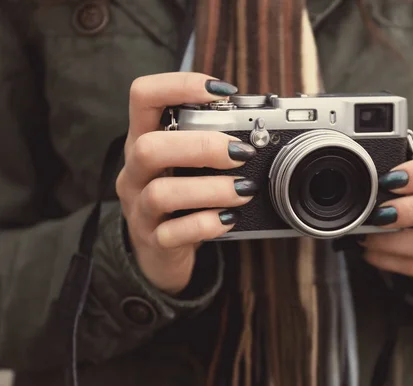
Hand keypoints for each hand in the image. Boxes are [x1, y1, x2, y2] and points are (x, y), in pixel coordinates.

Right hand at [116, 73, 257, 294]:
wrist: (159, 251)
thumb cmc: (179, 196)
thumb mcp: (184, 163)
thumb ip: (207, 141)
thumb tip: (255, 127)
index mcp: (143, 139)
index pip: (143, 96)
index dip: (179, 85)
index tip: (221, 92)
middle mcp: (134, 171)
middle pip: (149, 147)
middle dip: (201, 146)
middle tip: (240, 153)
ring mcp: (139, 209)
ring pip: (161, 193)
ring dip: (211, 189)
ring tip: (244, 190)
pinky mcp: (154, 241)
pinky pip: (174, 234)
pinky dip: (206, 224)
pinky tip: (229, 219)